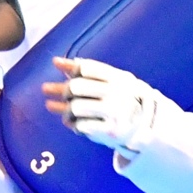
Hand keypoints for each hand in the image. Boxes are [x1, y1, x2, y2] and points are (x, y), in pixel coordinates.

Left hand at [41, 56, 164, 152]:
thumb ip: (87, 73)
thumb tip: (56, 62)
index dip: (69, 65)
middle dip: (61, 89)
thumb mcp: (112, 82)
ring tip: (56, 109)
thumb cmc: (121, 101)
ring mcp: (115, 112)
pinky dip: (72, 124)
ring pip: (75, 107)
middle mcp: (118, 93)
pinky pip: (81, 126)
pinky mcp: (111, 131)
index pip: (87, 68)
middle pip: (77, 87)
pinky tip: (69, 122)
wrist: (145, 127)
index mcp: (119, 78)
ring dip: (63, 109)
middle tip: (48, 89)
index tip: (55, 64)